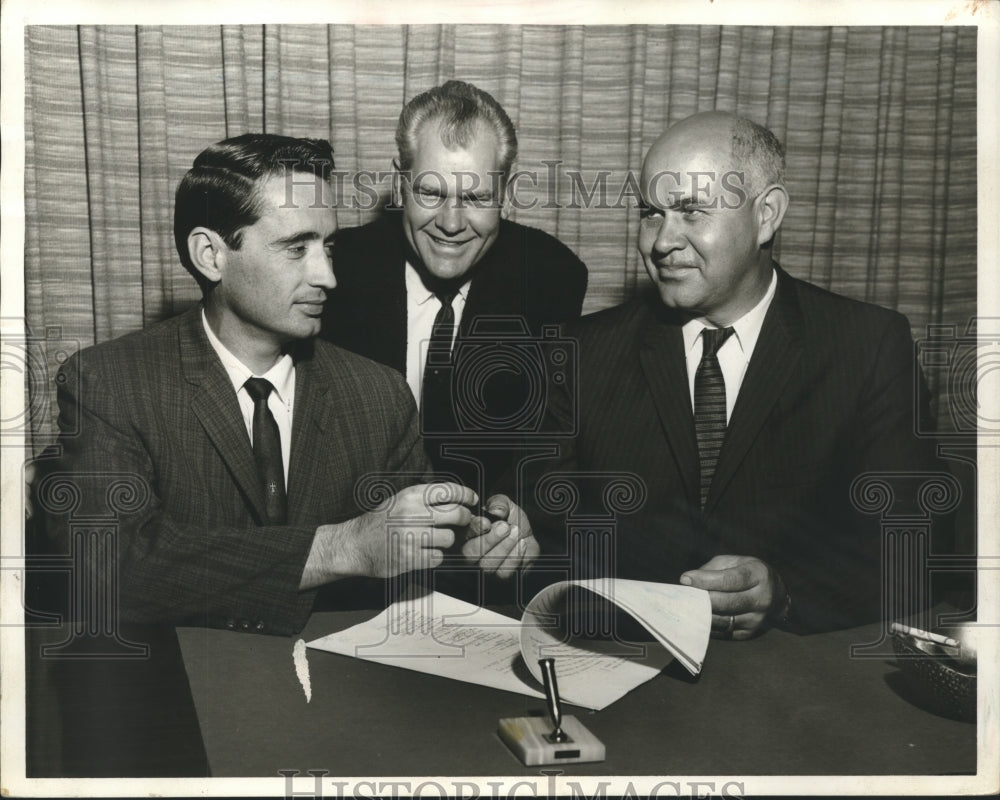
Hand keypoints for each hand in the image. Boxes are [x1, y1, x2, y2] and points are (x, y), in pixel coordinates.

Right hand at [303, 482, 476, 587]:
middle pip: (456, 514)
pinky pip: (438, 557)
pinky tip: (424, 552)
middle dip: (465, 519)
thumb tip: (460, 500)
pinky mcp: (409, 558)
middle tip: (463, 522)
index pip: (449, 491)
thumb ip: (426, 499)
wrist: (356, 545)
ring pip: (449, 538)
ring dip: (446, 540)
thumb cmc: (381, 521)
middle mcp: (411, 513)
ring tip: (434, 539)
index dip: (466, 495)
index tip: (473, 500)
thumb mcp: (400, 500)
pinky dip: (435, 557)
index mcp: (410, 496)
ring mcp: (411, 536)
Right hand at [461, 493, 539, 578]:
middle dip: (490, 539)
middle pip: (471, 554)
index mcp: (467, 534)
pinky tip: (522, 543)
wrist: (528, 537)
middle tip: (505, 526)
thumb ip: (499, 503)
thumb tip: (495, 511)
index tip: (487, 522)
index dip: (474, 529)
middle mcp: (471, 554)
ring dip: (505, 547)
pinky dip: (515, 557)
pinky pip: (504, 573)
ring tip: (516, 531)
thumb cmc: (511, 520)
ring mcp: (484, 569)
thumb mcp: (506, 505)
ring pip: (487, 565)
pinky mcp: (500, 579)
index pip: (463, 534)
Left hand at [680, 555, 786, 639]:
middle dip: (701, 599)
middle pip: (726, 603)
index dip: (705, 580)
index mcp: (758, 575)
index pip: (730, 580)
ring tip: (686, 606)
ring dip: (701, 614)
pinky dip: (708, 625)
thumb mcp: (735, 562)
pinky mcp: (749, 634)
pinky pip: (723, 632)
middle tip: (683, 595)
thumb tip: (688, 581)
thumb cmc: (748, 574)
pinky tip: (697, 617)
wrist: (777, 597)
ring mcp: (757, 619)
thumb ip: (712, 569)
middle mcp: (762, 599)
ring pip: (723, 620)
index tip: (685, 579)